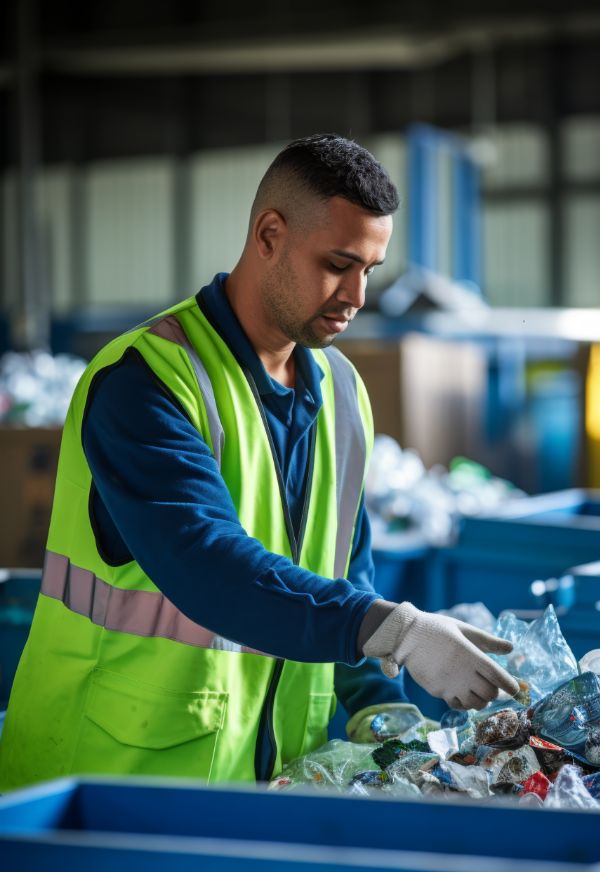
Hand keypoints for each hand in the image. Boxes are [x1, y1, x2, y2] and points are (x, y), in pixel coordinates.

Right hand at [362, 602, 519, 709]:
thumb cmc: (437, 629)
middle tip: (491, 684)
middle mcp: (463, 672)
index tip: (516, 689)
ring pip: (476, 703)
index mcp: (471, 655)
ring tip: (477, 689)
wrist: (406, 636)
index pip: (498, 677)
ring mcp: (450, 684)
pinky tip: (462, 692)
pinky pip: (458, 705)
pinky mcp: (438, 691)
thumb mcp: (464, 629)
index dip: (511, 686)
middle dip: (495, 691)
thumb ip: (489, 641)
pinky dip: (465, 702)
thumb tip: (511, 648)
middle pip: (490, 693)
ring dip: (481, 698)